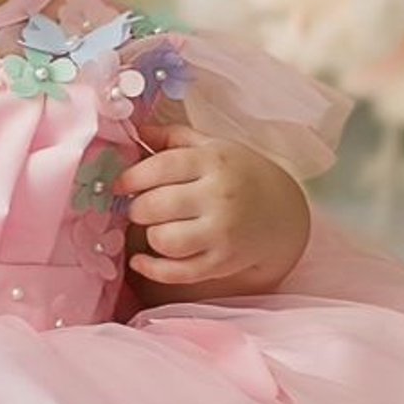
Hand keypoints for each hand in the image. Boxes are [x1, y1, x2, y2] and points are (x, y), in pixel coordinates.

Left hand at [116, 117, 309, 293]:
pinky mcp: (223, 262)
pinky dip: (152, 269)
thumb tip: (133, 131)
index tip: (120, 184)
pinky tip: (141, 260)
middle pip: (155, 206)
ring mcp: (222, 232)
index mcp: (213, 161)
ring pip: (164, 240)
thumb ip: (172, 137)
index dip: (131, 177)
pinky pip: (178, 272)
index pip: (160, 167)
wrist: (283, 213)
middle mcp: (219, 196)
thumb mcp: (212, 147)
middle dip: (137, 208)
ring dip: (149, 235)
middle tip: (140, 207)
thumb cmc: (239, 174)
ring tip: (155, 227)